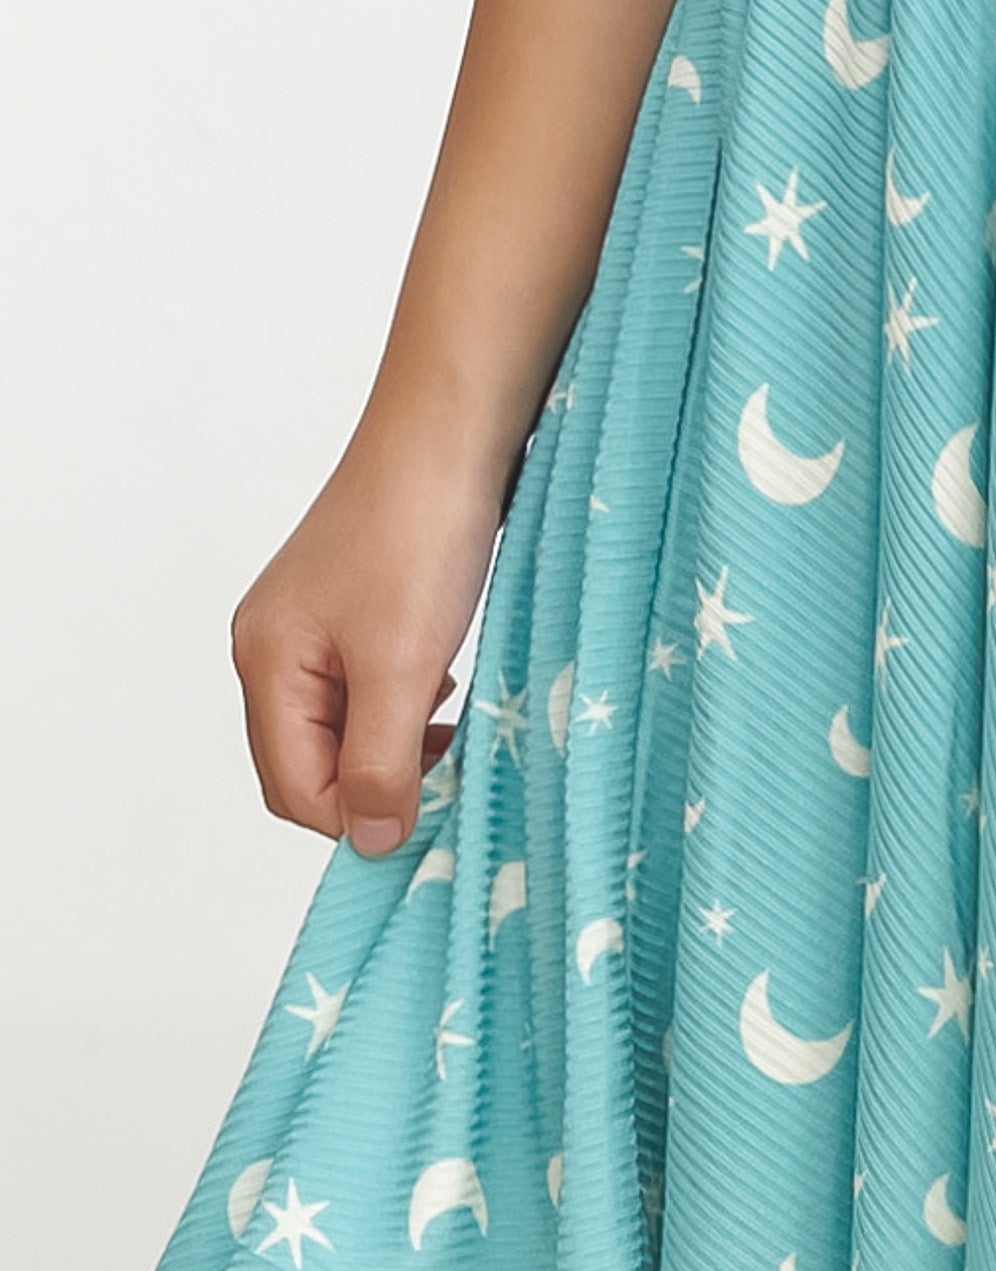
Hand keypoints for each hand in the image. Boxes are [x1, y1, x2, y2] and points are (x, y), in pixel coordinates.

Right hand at [230, 427, 509, 854]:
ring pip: (346, 718)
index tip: (432, 817)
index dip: (358, 818)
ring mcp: (312, 619)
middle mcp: (274, 645)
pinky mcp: (356, 597)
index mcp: (266, 664)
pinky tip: (449, 681)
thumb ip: (383, 759)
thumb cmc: (420, 534)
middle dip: (376, 779)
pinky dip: (408, 696)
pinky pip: (369, 676)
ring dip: (397, 739)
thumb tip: (372, 841)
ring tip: (455, 730)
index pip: (293, 788)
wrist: (452, 429)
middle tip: (449, 778)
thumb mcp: (403, 664)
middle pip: (312, 758)